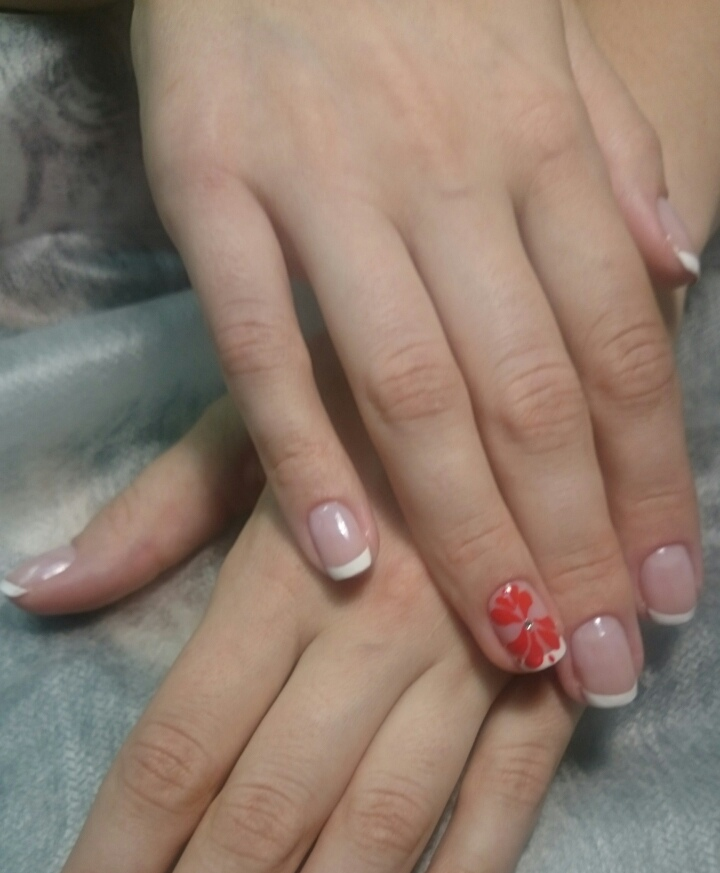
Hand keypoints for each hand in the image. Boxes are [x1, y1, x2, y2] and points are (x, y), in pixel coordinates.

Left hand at [11, 338, 579, 872]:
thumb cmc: (378, 384)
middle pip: (259, 825)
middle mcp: (377, 630)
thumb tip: (37, 592)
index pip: (174, 758)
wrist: (540, 344)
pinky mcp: (555, 682)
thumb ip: (153, 515)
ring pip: (375, 835)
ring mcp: (477, 662)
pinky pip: (514, 796)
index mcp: (288, 569)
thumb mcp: (256, 418)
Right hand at [122, 0, 701, 706]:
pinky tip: (345, 562)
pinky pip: (263, 346)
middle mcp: (449, 171)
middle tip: (602, 669)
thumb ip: (614, 164)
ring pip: (413, 389)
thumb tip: (680, 278)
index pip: (617, 349)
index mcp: (543, 141)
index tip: (668, 596)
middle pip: (530, 394)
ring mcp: (326, 183)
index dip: (651, 483)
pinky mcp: (212, 190)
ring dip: (466, 532)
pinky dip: (303, 457)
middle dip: (576, 545)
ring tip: (510, 649)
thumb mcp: (549, 45)